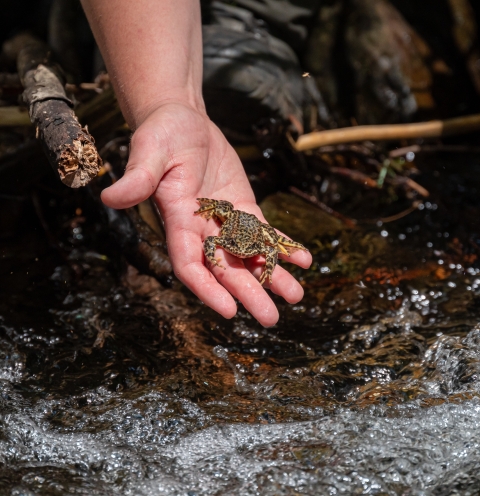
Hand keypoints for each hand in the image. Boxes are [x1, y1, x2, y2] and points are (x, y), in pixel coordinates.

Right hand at [101, 102, 311, 325]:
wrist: (182, 120)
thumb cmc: (161, 134)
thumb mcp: (149, 151)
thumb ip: (138, 177)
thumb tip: (110, 198)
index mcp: (177, 222)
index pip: (190, 266)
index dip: (207, 290)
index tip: (230, 311)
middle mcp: (201, 230)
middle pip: (225, 270)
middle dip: (248, 294)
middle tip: (271, 320)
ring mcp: (225, 221)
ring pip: (249, 256)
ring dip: (272, 276)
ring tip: (296, 295)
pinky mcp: (242, 207)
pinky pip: (265, 232)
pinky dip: (283, 247)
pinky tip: (305, 260)